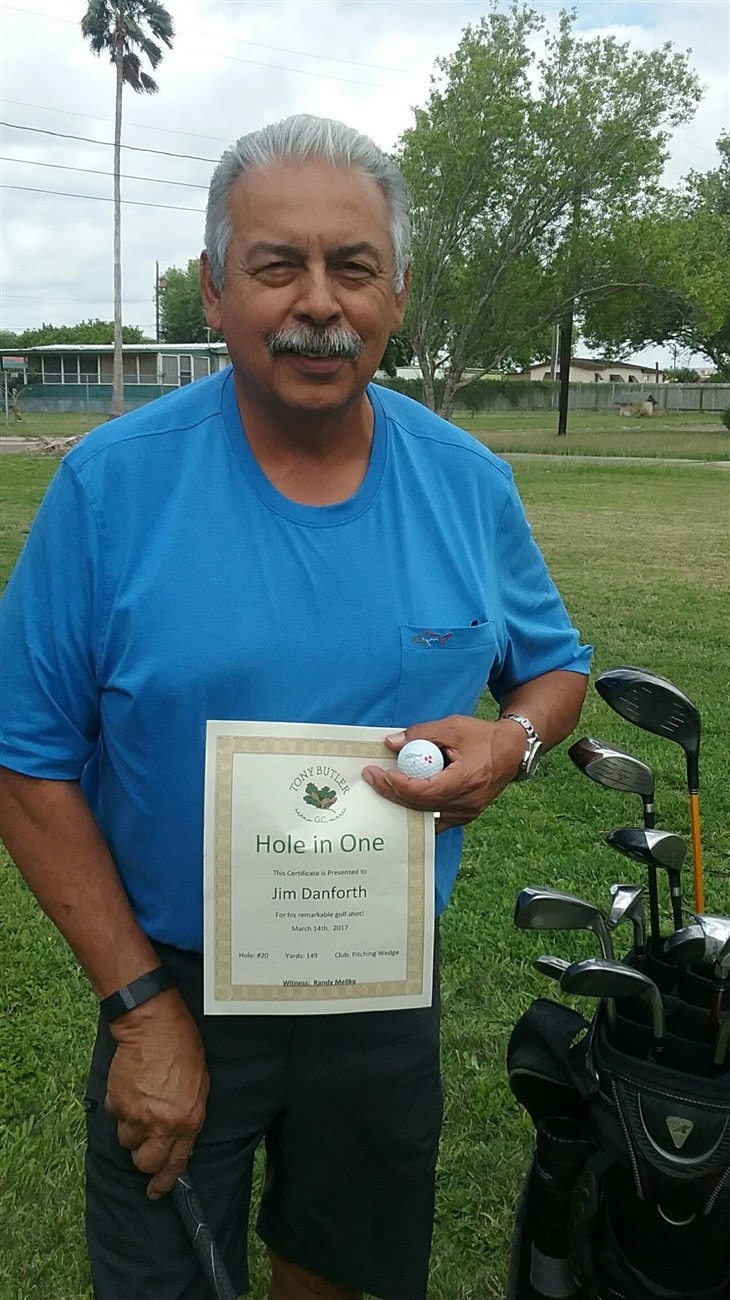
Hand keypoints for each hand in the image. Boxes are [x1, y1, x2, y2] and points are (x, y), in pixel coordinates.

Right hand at [104, 988, 208, 1198]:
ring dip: (131, 1128)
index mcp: (188, 1121)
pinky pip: (115, 1116)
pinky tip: (129, 1089)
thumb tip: (181, 1136)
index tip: (157, 1191)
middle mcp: (162, 1125)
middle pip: (145, 1163)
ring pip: (126, 1141)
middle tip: (144, 1144)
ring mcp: (138, 1116)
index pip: (176, 1164)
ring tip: (139, 1103)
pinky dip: (120, 1107)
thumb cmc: (183, 1048)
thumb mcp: (200, 1084)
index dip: (164, 1182)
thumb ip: (190, 1115)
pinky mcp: (118, 1104)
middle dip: (143, 1159)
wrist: (154, 1026)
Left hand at [362, 715, 525, 831]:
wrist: (511, 751)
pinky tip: (400, 797)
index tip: (381, 773)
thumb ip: (421, 734)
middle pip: (421, 806)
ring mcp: (466, 813)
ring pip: (425, 815)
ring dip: (402, 801)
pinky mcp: (463, 816)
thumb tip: (391, 743)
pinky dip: (416, 808)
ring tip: (382, 786)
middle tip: (372, 777)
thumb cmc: (483, 737)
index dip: (400, 785)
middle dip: (392, 792)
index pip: (427, 792)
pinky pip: (433, 819)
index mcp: (467, 780)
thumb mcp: (452, 727)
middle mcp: (467, 803)